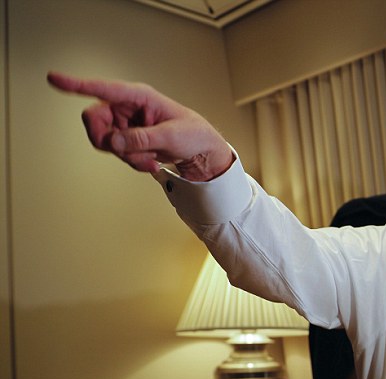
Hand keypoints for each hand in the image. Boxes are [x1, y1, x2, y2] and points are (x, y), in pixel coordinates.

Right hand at [47, 71, 232, 180]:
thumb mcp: (171, 137)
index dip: (76, 84)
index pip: (103, 89)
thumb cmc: (193, 134)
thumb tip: (114, 141)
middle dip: (108, 141)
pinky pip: (115, 152)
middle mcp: (127, 107)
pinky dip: (132, 161)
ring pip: (104, 140)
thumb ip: (141, 138)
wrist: (202, 152)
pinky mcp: (127, 138)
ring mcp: (125, 123)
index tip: (53, 79)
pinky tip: (150, 162)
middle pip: (93, 120)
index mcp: (139, 96)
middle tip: (129, 153)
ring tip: (150, 158)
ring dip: (125, 155)